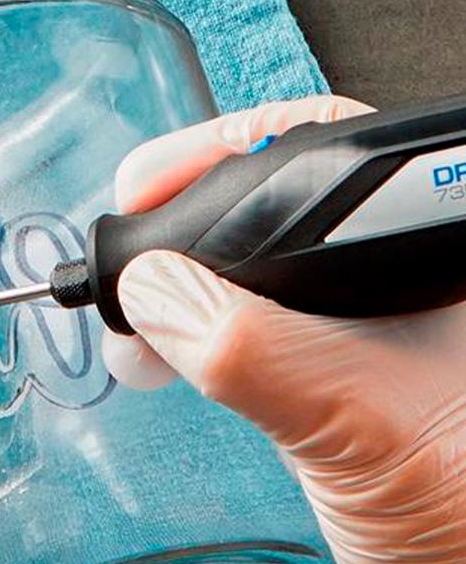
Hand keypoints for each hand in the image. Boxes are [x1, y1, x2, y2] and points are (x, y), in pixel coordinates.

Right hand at [104, 96, 465, 563]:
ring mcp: (362, 317)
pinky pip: (239, 319)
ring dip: (176, 284)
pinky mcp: (324, 365)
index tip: (148, 181)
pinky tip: (158, 344)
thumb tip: (153, 289)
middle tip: (129, 246)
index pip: (323, 143)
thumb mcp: (354, 420)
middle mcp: (401, 266)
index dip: (222, 152)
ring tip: (129, 313)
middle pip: (274, 201)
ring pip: (249, 266)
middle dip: (186, 225)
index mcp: (434, 242)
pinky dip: (188, 327)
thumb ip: (248, 347)